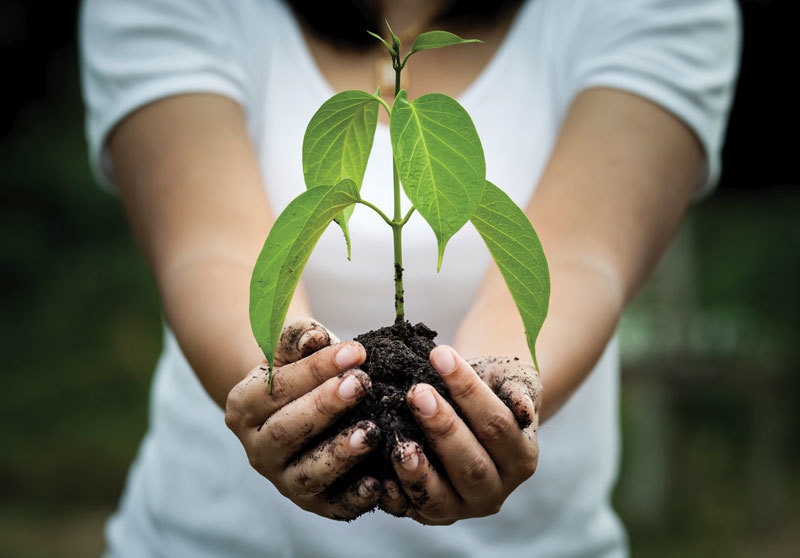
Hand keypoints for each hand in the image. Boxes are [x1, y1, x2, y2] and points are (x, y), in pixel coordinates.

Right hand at [225, 319, 382, 519]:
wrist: (301, 407)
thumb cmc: (302, 371)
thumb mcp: (294, 349)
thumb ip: (300, 339)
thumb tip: (314, 338)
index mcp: (243, 406)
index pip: (276, 388)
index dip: (316, 370)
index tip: (357, 351)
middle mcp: (256, 448)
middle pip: (286, 430)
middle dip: (326, 407)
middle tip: (362, 384)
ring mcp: (281, 480)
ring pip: (307, 473)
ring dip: (340, 454)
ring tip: (371, 432)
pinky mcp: (311, 503)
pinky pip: (332, 505)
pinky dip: (354, 498)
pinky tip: (379, 483)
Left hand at [379, 346, 541, 523]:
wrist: (469, 410)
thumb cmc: (490, 388)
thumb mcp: (510, 380)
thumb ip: (517, 390)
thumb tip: (522, 408)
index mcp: (521, 457)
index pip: (497, 424)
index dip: (469, 391)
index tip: (440, 355)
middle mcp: (496, 489)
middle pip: (471, 464)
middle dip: (443, 427)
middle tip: (416, 393)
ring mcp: (463, 507)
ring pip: (442, 497)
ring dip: (418, 471)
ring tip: (399, 443)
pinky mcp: (431, 515)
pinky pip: (411, 511)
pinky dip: (395, 497)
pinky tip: (379, 477)